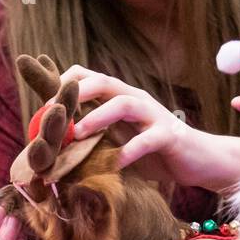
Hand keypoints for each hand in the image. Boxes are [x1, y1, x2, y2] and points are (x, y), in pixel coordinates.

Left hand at [65, 65, 239, 192]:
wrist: (197, 160)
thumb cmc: (150, 150)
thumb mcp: (116, 138)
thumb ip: (92, 133)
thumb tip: (54, 139)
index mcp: (119, 98)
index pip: (89, 77)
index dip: (64, 83)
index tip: (42, 101)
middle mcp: (135, 99)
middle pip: (104, 81)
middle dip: (76, 92)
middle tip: (54, 112)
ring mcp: (153, 115)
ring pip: (124, 104)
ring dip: (98, 117)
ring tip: (79, 134)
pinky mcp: (169, 135)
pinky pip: (148, 138)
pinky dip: (130, 150)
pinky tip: (116, 162)